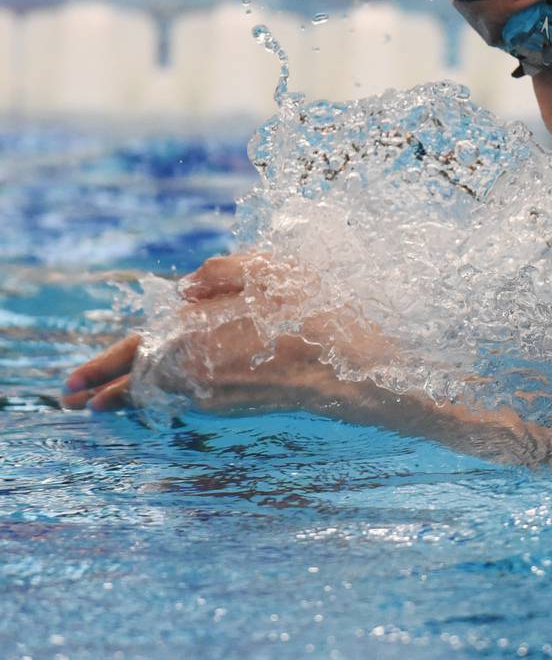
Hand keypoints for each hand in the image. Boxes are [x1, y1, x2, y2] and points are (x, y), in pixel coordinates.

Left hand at [61, 252, 341, 413]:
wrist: (356, 370)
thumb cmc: (318, 315)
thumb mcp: (273, 270)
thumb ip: (224, 269)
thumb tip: (186, 287)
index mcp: (197, 339)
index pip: (137, 351)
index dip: (102, 366)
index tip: (72, 384)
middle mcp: (200, 375)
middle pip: (141, 383)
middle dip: (105, 390)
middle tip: (71, 401)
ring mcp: (220, 396)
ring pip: (164, 395)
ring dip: (134, 398)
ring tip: (102, 405)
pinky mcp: (241, 406)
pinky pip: (190, 400)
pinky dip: (170, 398)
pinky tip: (166, 398)